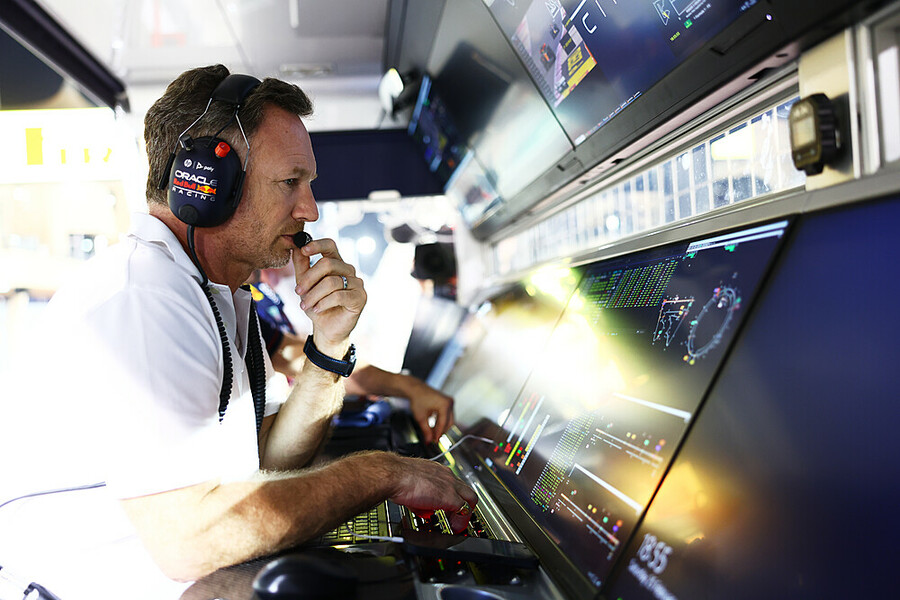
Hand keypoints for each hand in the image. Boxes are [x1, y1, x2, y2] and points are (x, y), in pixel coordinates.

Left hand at [292, 237, 365, 352]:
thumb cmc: (317, 304)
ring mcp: (357, 283)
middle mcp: (348, 270)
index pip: (330, 245)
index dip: (317, 244)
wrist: (326, 328)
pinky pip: (338, 296)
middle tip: (298, 291)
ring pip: (331, 282)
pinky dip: (323, 303)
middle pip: (328, 263)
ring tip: (305, 305)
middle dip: (309, 278)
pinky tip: (317, 309)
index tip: (303, 249)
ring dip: (314, 295)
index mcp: (336, 263)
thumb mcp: (305, 284)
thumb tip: (295, 246)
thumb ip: (302, 265)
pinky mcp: (360, 298)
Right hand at [386, 455, 477, 533]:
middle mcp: (446, 475)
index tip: (449, 505)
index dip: (453, 495)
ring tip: (458, 523)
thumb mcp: (411, 484)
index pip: (453, 482)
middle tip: (459, 515)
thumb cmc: (396, 477)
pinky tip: (455, 527)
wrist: (394, 475)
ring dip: (465, 512)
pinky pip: (464, 510)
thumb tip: (419, 507)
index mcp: (436, 470)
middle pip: (466, 489)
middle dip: (465, 503)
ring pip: (470, 498)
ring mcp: (451, 486)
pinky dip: (461, 521)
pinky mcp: (451, 497)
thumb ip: (419, 495)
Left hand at [406, 379, 454, 444]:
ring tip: (432, 433)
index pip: (443, 423)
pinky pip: (447, 415)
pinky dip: (441, 421)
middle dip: (441, 431)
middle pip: (449, 423)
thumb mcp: (420, 418)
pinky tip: (434, 426)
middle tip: (433, 439)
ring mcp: (450, 402)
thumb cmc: (417, 399)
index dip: (438, 434)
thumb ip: (426, 430)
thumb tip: (429, 441)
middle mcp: (449, 402)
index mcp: (444, 404)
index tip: (434, 441)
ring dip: (441, 427)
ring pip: (449, 420)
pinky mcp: (448, 402)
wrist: (416, 390)